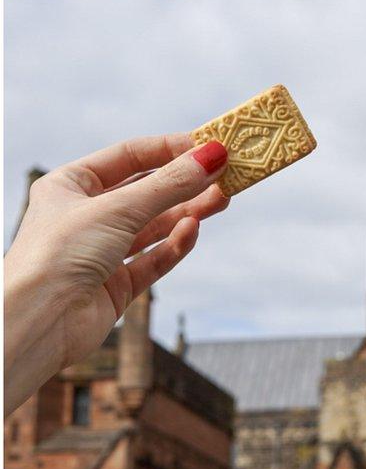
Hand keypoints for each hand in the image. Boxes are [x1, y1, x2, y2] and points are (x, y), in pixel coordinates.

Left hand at [4, 134, 228, 414]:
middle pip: (148, 191)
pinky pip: (154, 258)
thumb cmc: (60, 254)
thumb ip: (170, 184)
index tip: (208, 146)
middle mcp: (86, 216)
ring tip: (222, 199)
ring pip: (155, 225)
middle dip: (186, 183)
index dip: (169, 149)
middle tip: (226, 175)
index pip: (129, 156)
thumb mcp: (119, 209)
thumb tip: (213, 156)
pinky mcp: (116, 285)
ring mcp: (102, 251)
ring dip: (188, 211)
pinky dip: (175, 244)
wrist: (37, 323)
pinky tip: (193, 229)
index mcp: (70, 186)